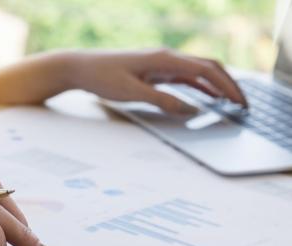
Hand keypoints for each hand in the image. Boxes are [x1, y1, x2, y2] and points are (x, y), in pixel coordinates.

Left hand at [70, 48, 246, 113]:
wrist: (80, 67)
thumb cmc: (101, 76)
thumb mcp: (132, 92)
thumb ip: (163, 101)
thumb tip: (190, 110)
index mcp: (164, 59)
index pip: (206, 71)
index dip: (226, 87)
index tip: (240, 103)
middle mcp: (166, 57)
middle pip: (207, 67)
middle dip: (228, 85)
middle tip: (242, 105)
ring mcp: (160, 63)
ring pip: (197, 72)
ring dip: (215, 86)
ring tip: (230, 103)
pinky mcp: (153, 71)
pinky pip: (182, 77)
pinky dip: (198, 87)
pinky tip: (205, 98)